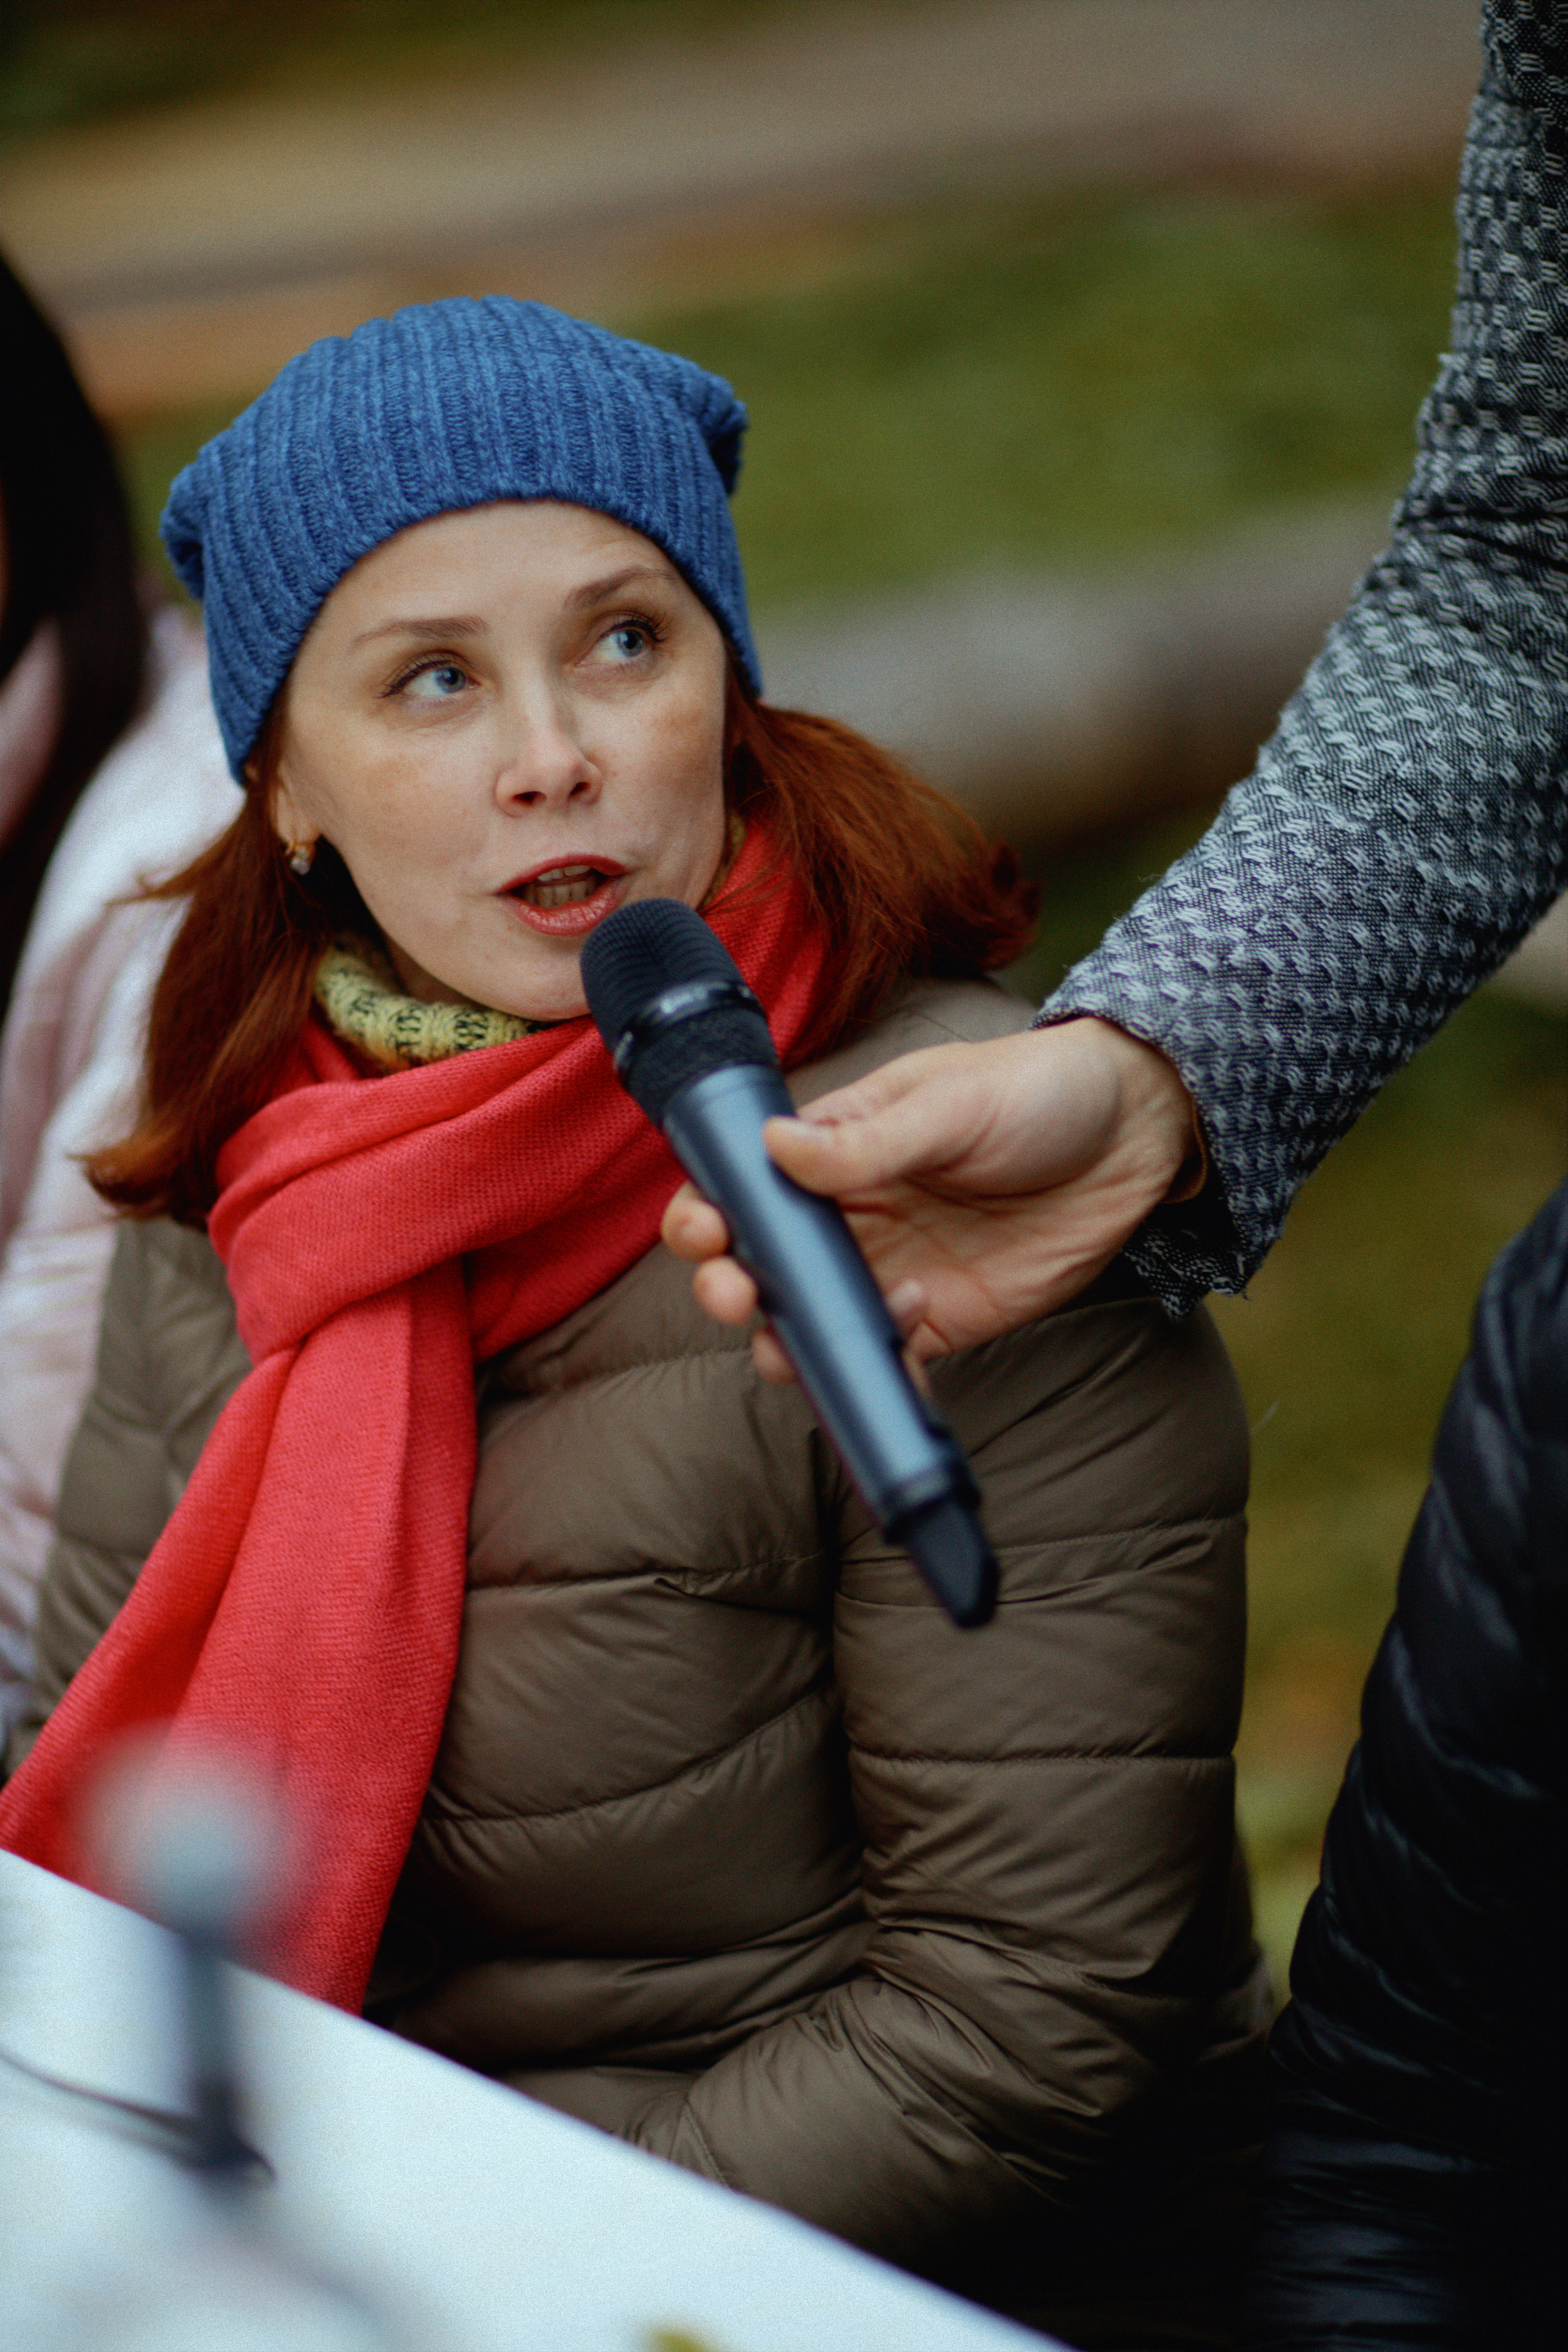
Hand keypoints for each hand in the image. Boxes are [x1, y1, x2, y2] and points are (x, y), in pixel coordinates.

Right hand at [661, 1017, 1200, 1379]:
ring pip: (809, 1320)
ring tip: (795, 1340)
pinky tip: (894, 1349)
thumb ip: (867, 1141)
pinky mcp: (941, 1317)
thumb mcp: (951, 1104)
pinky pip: (886, 1358)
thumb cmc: (1039, 1092)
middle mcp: (851, 1212)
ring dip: (785, 1338)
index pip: (745, 1183)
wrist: (1138, 1134)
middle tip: (735, 1292)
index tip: (703, 1232)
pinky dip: (873, 1372)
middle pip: (761, 1261)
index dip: (708, 1210)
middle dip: (728, 1282)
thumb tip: (776, 1149)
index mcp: (835, 1145)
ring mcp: (891, 1267)